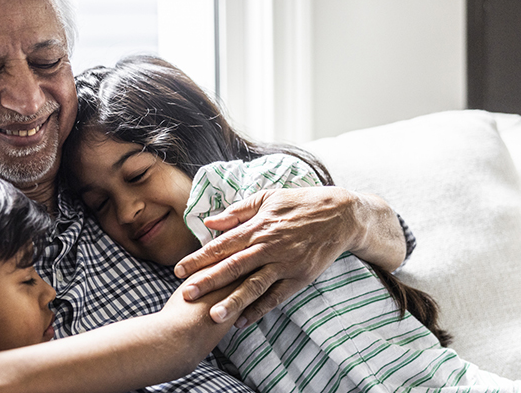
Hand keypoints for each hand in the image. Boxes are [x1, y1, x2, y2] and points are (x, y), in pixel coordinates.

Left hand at [173, 187, 365, 327]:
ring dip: (233, 301)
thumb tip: (209, 221)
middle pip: (233, 267)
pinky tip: (242, 322)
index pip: (222, 245)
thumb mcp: (268, 198)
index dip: (199, 258)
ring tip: (213, 316)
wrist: (341, 215)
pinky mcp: (299, 278)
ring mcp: (285, 264)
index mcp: (258, 226)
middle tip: (186, 294)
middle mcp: (269, 247)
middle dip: (208, 281)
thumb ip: (237, 211)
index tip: (179, 270)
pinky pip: (276, 298)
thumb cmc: (301, 203)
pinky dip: (259, 310)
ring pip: (254, 286)